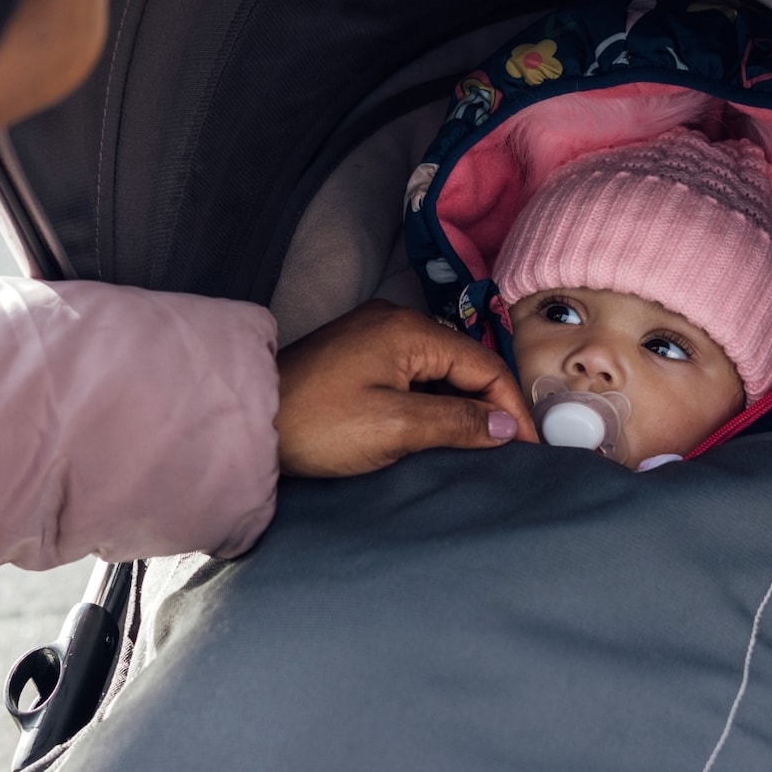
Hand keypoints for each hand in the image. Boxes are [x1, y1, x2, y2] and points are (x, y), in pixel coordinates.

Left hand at [276, 300, 538, 477]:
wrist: (243, 421)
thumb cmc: (315, 424)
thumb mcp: (394, 428)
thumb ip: (456, 423)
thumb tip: (505, 426)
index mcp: (409, 330)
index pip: (484, 365)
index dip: (511, 407)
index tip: (529, 448)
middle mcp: (394, 320)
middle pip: (463, 363)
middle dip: (490, 405)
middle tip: (508, 451)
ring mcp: (372, 334)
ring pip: (438, 368)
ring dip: (460, 404)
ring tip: (478, 445)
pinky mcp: (356, 353)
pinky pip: (411, 372)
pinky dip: (431, 399)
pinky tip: (437, 428)